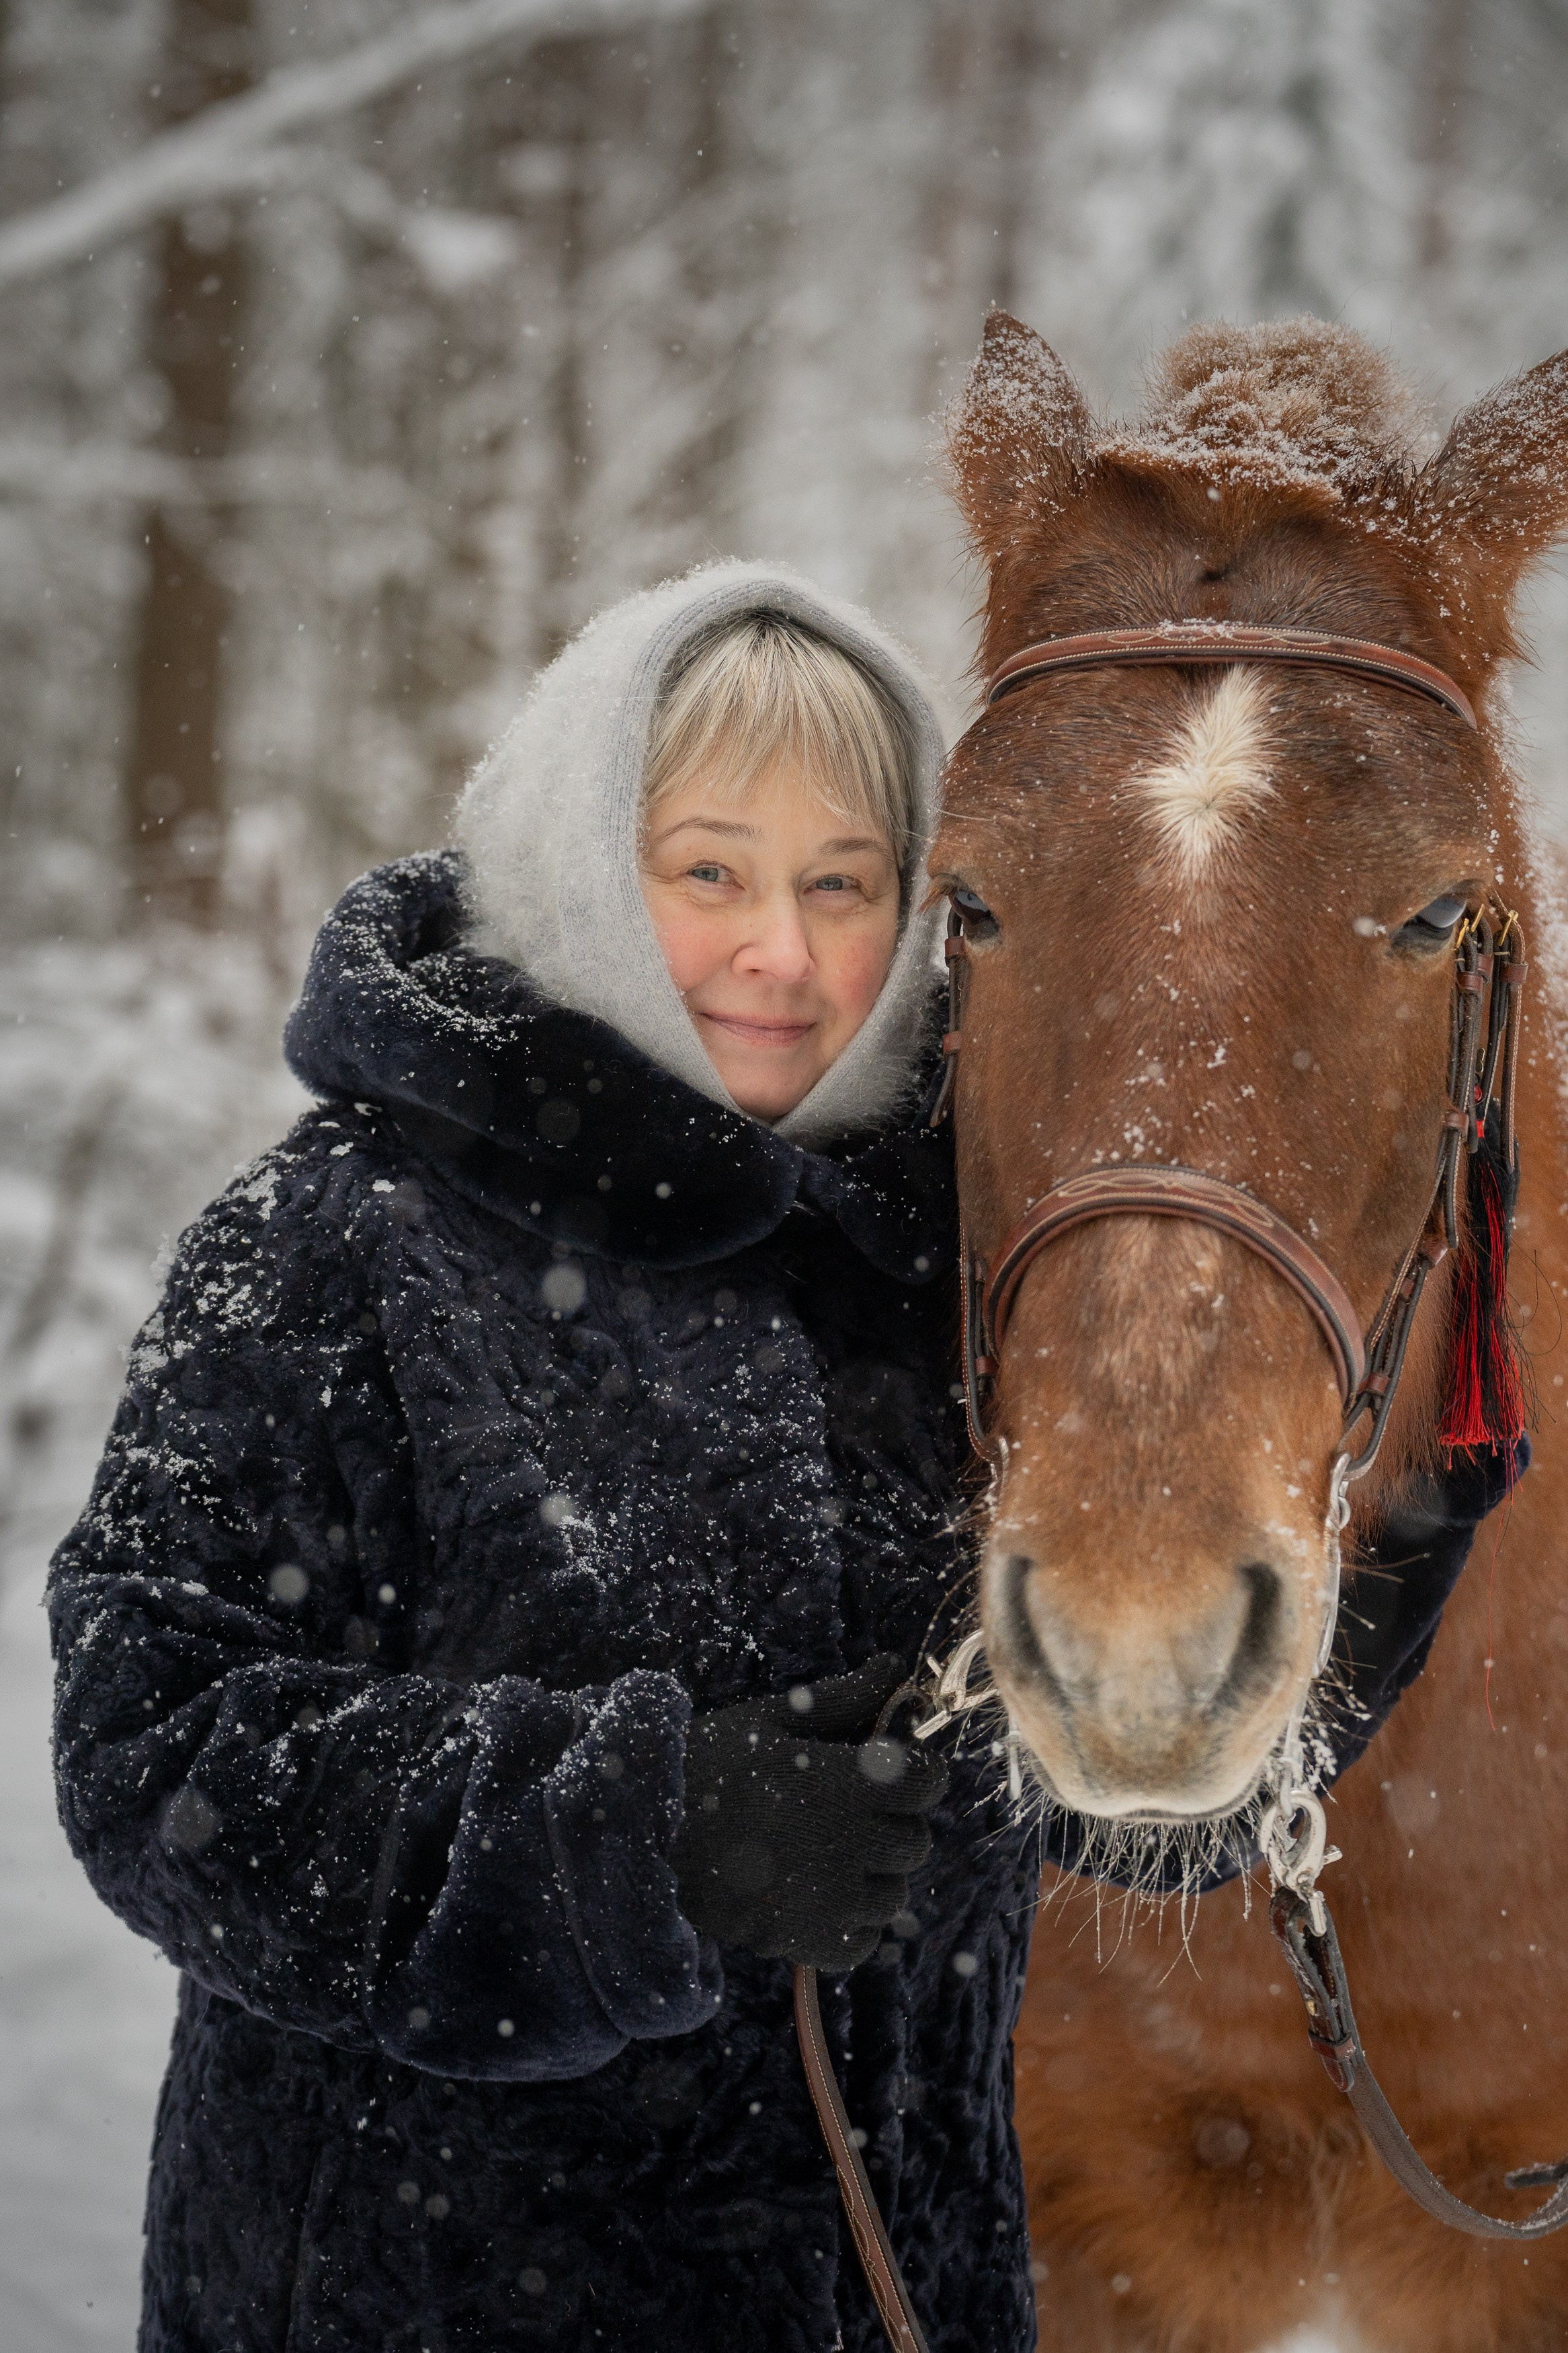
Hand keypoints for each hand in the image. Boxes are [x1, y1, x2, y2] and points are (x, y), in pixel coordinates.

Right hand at [672, 1653, 947, 1970]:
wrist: (640, 1838)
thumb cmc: (704, 1767)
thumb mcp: (770, 1721)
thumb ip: (841, 1698)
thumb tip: (893, 1666)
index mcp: (845, 1782)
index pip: (926, 1782)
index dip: (912, 1773)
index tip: (882, 1772)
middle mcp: (850, 1843)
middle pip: (914, 1840)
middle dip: (889, 1825)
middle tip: (841, 1814)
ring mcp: (832, 1900)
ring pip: (893, 1894)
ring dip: (871, 1877)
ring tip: (821, 1856)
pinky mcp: (810, 1944)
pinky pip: (862, 1940)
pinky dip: (847, 1924)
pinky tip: (811, 1897)